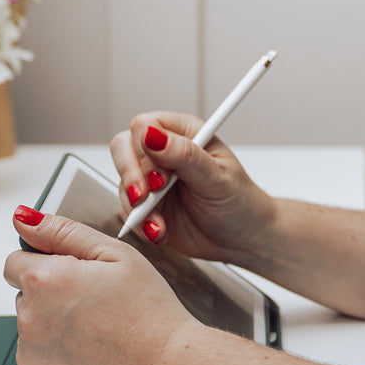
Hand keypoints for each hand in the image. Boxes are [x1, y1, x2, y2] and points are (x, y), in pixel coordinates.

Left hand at [4, 206, 194, 364]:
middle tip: (97, 306)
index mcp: (44, 281)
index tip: (76, 277)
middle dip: (53, 296)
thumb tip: (24, 219)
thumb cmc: (150, 313)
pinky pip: (39, 361)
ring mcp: (30, 357)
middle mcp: (28, 320)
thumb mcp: (116, 254)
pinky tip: (92, 356)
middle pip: (26, 297)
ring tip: (99, 334)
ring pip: (33, 329)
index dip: (48, 264)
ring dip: (55, 327)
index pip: (16, 262)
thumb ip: (63, 232)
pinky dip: (59, 358)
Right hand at [109, 112, 277, 264]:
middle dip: (131, 177)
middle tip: (144, 199)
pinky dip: (139, 224)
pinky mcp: (147, 204)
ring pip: (122, 181)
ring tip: (160, 226)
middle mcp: (166, 152)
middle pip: (123, 148)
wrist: (242, 239)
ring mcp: (153, 178)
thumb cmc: (238, 202)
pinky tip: (160, 232)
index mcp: (186, 134)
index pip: (144, 125)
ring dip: (137, 207)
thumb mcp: (216, 178)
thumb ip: (185, 155)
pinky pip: (126, 209)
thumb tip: (152, 135)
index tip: (160, 177)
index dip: (144, 148)